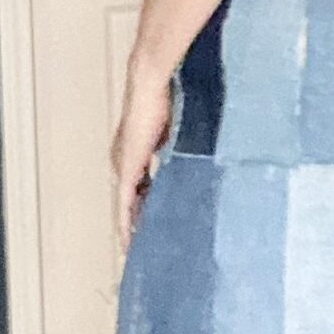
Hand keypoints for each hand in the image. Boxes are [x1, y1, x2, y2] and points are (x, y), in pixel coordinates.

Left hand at [111, 63, 175, 252]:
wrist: (151, 84)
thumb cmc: (168, 94)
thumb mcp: (181, 127)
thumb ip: (187, 143)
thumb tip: (209, 152)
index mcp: (139, 149)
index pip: (144, 183)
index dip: (150, 202)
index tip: (158, 220)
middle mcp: (126, 161)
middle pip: (135, 198)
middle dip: (143, 220)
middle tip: (150, 244)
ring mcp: (124, 166)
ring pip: (129, 205)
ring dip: (135, 227)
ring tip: (143, 249)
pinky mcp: (125, 171)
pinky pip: (125, 206)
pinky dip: (127, 225)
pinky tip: (132, 243)